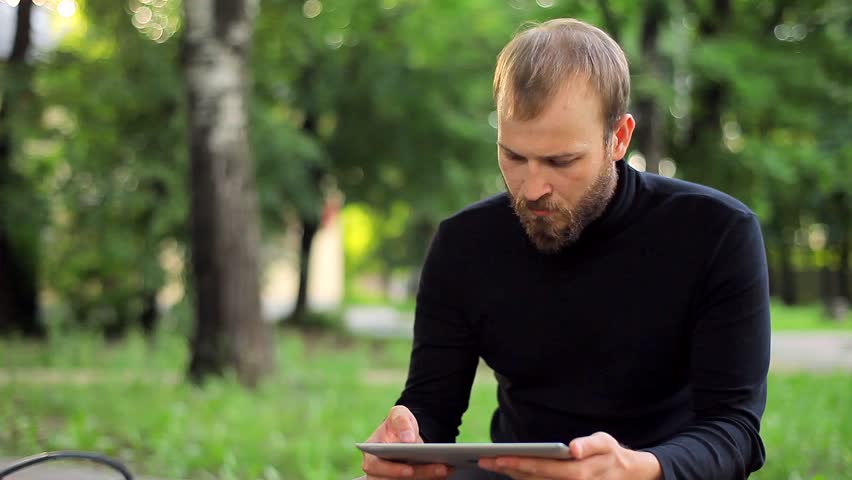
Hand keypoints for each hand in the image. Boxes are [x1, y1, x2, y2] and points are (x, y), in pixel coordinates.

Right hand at [361, 405, 453, 478]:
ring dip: (428, 477)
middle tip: (440, 468)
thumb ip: (401, 423)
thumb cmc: (399, 424)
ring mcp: (392, 479)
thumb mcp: (399, 414)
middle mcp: (379, 472)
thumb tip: (407, 440)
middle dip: (420, 474)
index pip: (376, 467)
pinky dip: (432, 477)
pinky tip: (447, 469)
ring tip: (446, 468)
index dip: (392, 471)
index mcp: (372, 454)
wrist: (409, 433)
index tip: (409, 469)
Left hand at [478, 432, 660, 479]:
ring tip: (491, 463)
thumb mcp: (605, 443)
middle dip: (507, 470)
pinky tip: (508, 470)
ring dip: (512, 475)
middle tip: (484, 460)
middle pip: (532, 479)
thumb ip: (589, 445)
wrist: (626, 475)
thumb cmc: (611, 454)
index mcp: (579, 474)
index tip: (499, 457)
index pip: (542, 469)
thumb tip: (573, 448)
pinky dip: (523, 479)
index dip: (519, 463)